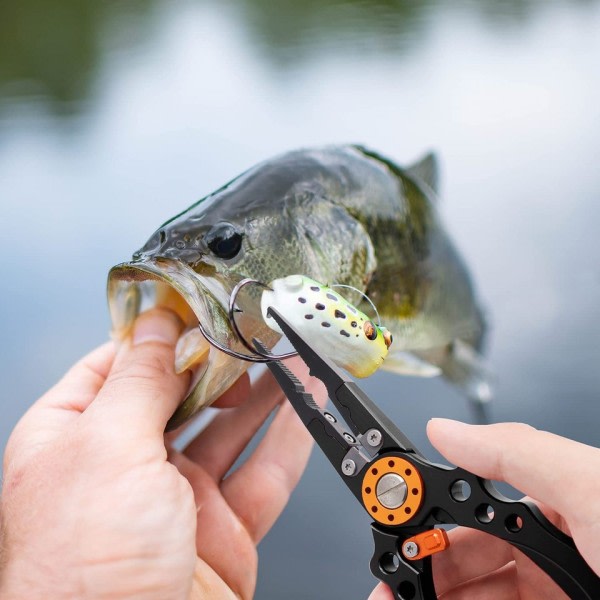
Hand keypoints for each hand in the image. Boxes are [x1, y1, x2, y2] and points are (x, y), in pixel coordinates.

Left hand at [0, 309, 325, 599]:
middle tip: (252, 331)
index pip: (118, 367)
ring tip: (288, 357)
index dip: (159, 334)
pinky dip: (289, 438)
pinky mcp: (221, 530)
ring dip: (262, 394)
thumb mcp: (108, 448)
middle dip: (219, 363)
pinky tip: (305, 406)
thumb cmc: (84, 572)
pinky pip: (262, 473)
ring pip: (228, 431)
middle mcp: (125, 467)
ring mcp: (176, 500)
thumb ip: (140, 380)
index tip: (197, 307)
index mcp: (76, 440)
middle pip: (180, 396)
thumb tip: (155, 324)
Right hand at [369, 419, 599, 599]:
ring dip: (427, 598)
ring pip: (474, 596)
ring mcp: (554, 595)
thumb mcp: (590, 487)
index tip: (396, 534)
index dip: (430, 521)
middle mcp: (552, 554)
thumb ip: (517, 453)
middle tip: (392, 582)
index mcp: (555, 506)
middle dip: (421, 570)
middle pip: (466, 561)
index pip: (474, 510)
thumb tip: (444, 431)